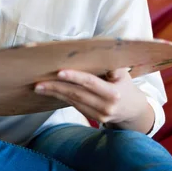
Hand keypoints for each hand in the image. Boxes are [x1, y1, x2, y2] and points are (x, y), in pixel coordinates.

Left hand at [34, 68, 153, 131]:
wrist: (132, 110)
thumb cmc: (124, 84)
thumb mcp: (123, 73)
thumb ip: (112, 65)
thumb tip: (97, 52)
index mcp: (113, 93)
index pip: (91, 83)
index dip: (75, 77)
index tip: (59, 72)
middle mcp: (106, 106)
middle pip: (77, 94)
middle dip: (56, 87)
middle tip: (39, 82)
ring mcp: (99, 115)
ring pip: (72, 101)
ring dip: (54, 93)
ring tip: (38, 87)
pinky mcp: (92, 118)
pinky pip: (74, 105)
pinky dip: (61, 97)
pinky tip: (50, 91)